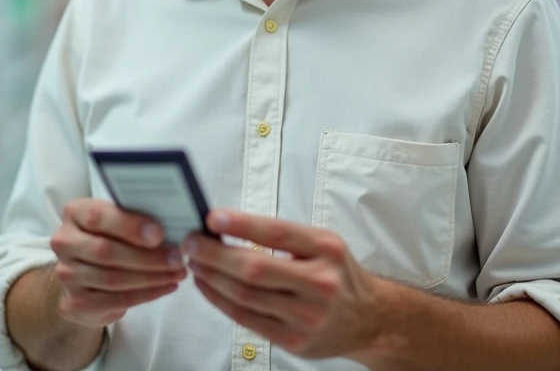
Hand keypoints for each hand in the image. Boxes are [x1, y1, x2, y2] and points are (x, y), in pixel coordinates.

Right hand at [50, 198, 187, 328]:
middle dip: (148, 256)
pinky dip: (147, 294)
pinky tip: (166, 286)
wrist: (83, 276)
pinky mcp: (77, 302)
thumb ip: (134, 217)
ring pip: (114, 278)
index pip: (98, 217)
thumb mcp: (116, 220)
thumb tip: (172, 222)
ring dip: (152, 277)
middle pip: (107, 251)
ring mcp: (67, 274)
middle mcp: (64, 242)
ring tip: (177, 273)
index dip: (129, 226)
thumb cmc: (109, 238)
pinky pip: (117, 300)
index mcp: (74, 213)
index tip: (159, 233)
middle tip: (177, 258)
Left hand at [185, 209, 390, 360]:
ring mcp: (307, 317)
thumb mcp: (323, 244)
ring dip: (211, 277)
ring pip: (245, 296)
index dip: (241, 224)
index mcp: (326, 250)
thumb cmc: (337, 275)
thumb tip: (228, 225)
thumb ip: (283, 235)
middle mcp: (320, 283)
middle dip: (214, 255)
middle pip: (254, 269)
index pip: (277, 234)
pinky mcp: (294, 341)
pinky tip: (208, 285)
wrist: (368, 319)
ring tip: (194, 262)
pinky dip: (220, 300)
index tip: (212, 218)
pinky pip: (246, 319)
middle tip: (191, 242)